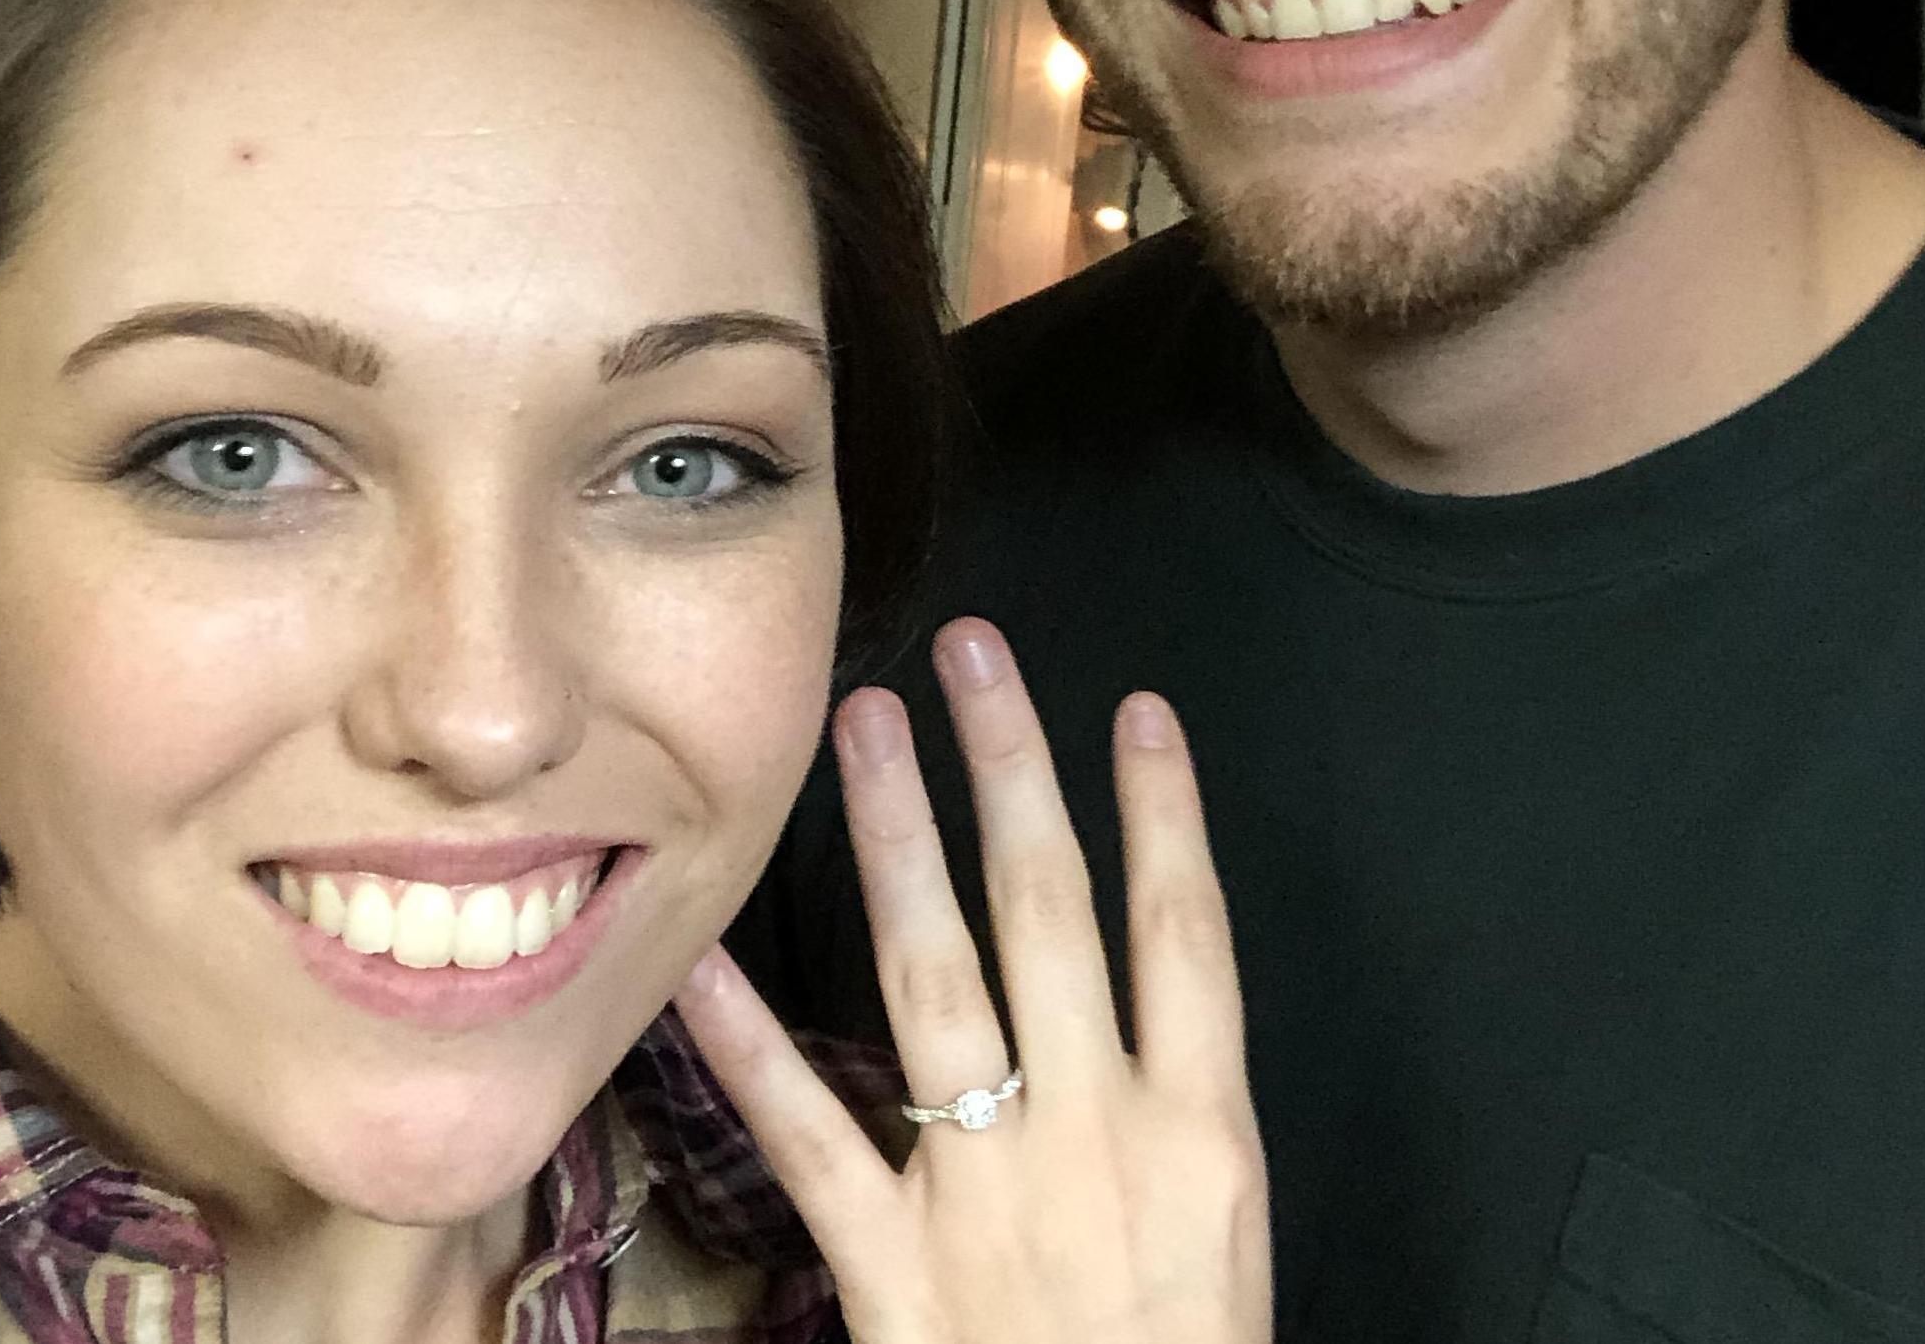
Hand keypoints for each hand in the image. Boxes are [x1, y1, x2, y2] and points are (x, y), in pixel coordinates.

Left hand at [674, 616, 1270, 1343]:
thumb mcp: (1219, 1234)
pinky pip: (816, 1136)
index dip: (1163, 814)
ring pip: (937, 980)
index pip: (1186, 936)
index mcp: (1201, 1136)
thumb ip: (1172, 1098)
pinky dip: (753, 1045)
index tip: (1133, 707)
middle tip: (970, 655)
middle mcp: (1097, 1139)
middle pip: (1052, 917)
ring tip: (865, 729)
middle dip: (1011, 774)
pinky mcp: (895, 1269)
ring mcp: (991, 1197)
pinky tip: (705, 959)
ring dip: (899, 842)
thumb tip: (1130, 956)